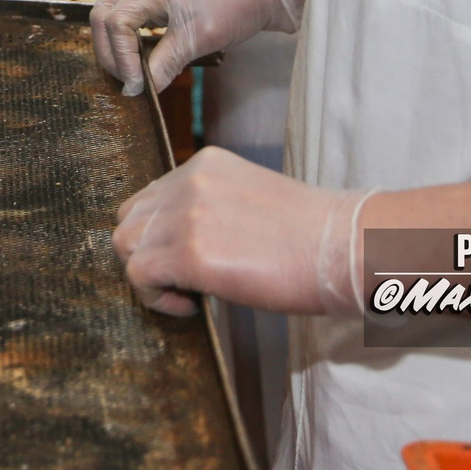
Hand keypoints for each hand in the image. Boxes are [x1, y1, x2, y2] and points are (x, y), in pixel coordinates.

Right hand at [92, 0, 309, 94]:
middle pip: (103, 17)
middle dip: (110, 53)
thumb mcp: (199, 38)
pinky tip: (142, 61)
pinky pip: (130, 19)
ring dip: (116, 47)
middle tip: (129, 83)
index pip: (115, 22)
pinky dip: (129, 41)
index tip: (137, 86)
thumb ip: (165, 63)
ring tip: (132, 75)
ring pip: (113, 17)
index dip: (121, 58)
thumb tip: (142, 91)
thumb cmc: (236, 5)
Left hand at [113, 147, 373, 315]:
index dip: (158, 234)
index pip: (149, 196)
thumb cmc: (312, 236)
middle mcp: (188, 181)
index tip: (185, 259)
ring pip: (126, 245)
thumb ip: (209, 207)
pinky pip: (139, 275)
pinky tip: (191, 305)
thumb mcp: (249, 199)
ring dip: (147, 274)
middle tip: (179, 279)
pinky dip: (156, 297)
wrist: (344, 248)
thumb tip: (180, 241)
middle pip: (129, 218)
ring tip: (185, 293)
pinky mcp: (190, 252)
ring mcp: (187, 215)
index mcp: (205, 164)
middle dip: (144, 252)